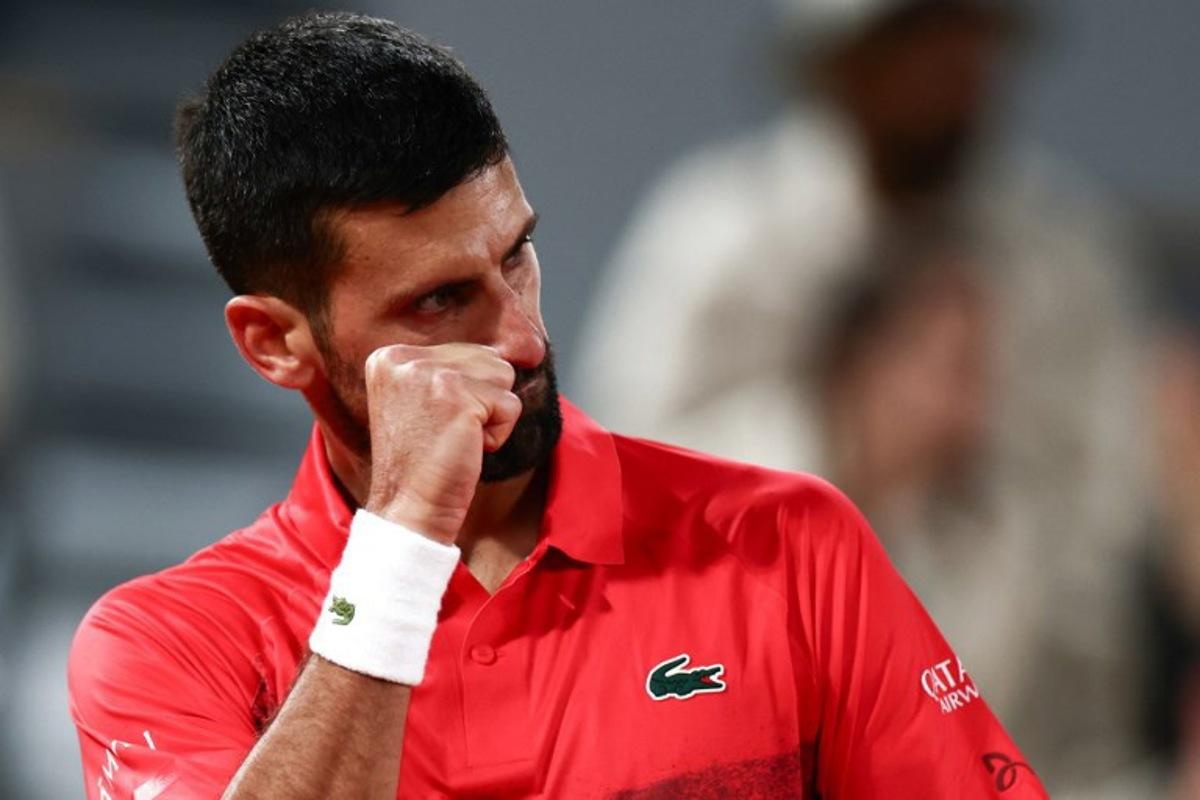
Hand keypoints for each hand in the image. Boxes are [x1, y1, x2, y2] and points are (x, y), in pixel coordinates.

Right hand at [362, 343, 521, 542]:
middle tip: (446, 434)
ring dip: (492, 414)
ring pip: (503, 374)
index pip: (465, 350)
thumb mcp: (425, 401)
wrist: (409, 508)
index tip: (434, 425)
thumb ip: (454, 368)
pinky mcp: (456, 395)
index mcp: (390, 356)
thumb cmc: (425, 462)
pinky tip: (465, 449)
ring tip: (456, 439)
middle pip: (487, 357)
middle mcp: (404, 358)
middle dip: (482, 400)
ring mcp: (429, 373)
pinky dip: (499, 434)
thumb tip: (523, 349)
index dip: (467, 393)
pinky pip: (511, 405)